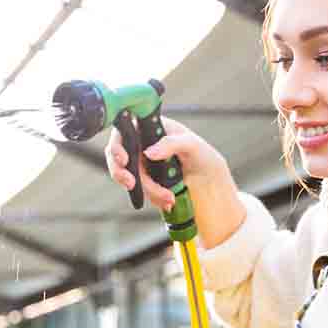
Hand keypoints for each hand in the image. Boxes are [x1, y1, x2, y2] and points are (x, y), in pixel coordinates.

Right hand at [104, 116, 232, 211]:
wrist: (209, 178)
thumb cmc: (201, 153)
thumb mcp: (191, 144)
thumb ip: (170, 144)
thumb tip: (149, 153)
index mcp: (149, 127)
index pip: (123, 132)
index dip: (117, 146)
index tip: (124, 160)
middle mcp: (141, 144)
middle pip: (117, 157)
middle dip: (121, 173)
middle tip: (131, 184)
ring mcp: (141, 163)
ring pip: (128, 177)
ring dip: (146, 190)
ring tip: (168, 198)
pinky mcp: (144, 180)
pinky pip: (139, 190)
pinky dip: (152, 197)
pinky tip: (167, 200)